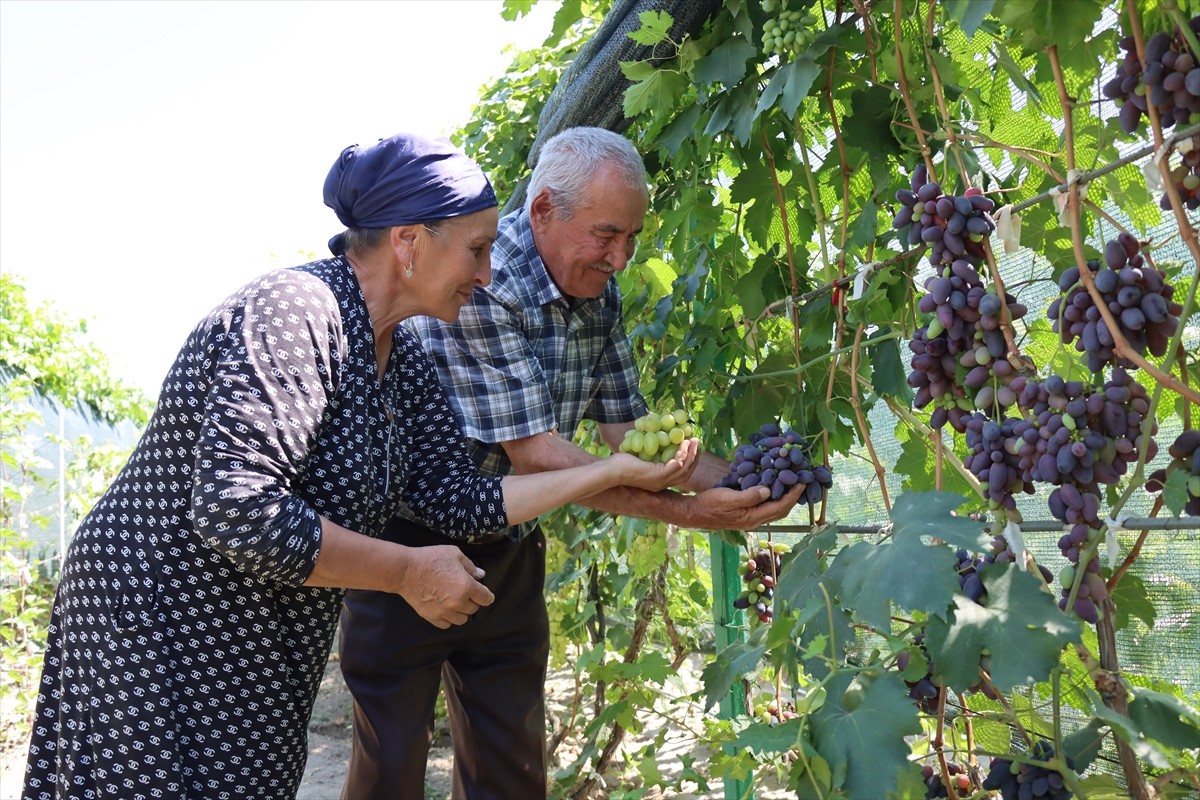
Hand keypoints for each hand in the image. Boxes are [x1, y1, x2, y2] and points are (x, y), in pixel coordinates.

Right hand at [395, 545, 494, 628]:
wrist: (406, 570)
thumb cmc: (430, 559)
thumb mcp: (454, 554)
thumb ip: (470, 566)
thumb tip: (480, 575)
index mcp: (466, 586)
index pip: (485, 598)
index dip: (487, 596)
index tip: (486, 595)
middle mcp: (458, 602)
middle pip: (474, 609)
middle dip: (473, 601)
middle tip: (466, 593)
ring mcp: (444, 612)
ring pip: (462, 620)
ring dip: (461, 612)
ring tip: (456, 602)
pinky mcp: (432, 617)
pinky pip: (446, 625)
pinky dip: (448, 618)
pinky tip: (445, 609)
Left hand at [610, 437, 700, 491]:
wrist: (611, 471)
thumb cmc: (620, 464)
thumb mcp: (639, 458)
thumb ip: (649, 454)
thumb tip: (654, 441)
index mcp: (659, 482)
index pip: (680, 474)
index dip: (689, 462)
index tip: (692, 448)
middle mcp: (662, 484)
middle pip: (686, 473)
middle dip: (694, 457)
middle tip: (697, 443)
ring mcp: (661, 481)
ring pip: (684, 468)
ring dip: (691, 454)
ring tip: (693, 441)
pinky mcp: (658, 475)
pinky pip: (677, 464)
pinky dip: (682, 453)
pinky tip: (683, 443)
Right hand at [686, 481, 804, 530]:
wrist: (694, 513)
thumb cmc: (709, 505)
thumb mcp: (727, 498)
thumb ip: (748, 496)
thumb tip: (768, 490)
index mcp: (752, 517)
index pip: (780, 507)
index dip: (793, 495)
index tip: (803, 482)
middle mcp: (754, 519)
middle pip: (781, 510)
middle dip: (793, 496)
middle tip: (802, 479)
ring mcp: (750, 517)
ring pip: (774, 508)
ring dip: (785, 495)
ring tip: (791, 480)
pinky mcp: (745, 512)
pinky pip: (765, 504)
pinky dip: (773, 494)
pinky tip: (773, 483)